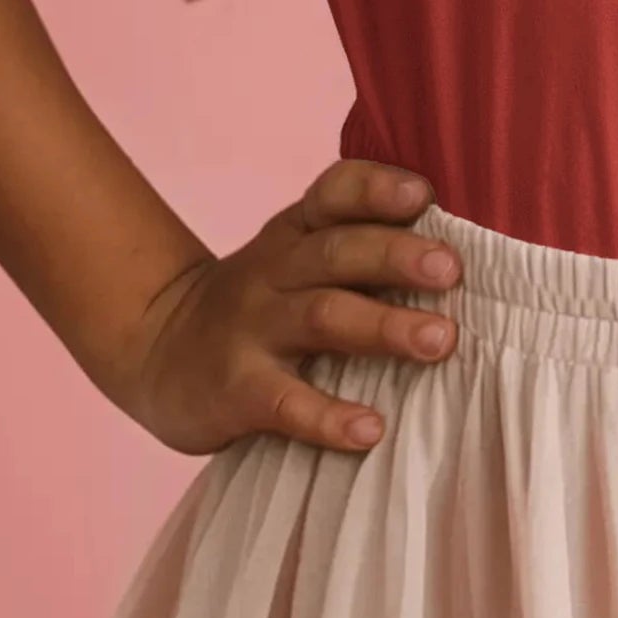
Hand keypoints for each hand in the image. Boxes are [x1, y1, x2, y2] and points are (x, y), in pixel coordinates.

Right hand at [101, 158, 463, 456]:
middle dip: (399, 257)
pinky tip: (371, 430)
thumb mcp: (294, 259)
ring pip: (323, 316)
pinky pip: (285, 402)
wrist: (157, 351)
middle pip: (340, 251)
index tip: (425, 194)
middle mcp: (275, 270)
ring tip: (440, 342)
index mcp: (296, 232)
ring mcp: (253, 328)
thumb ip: (357, 248)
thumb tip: (460, 253)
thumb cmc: (260, 303)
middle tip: (453, 271)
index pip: (334, 192)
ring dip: (384, 327)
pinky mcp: (235, 389)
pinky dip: (328, 417)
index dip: (377, 187)